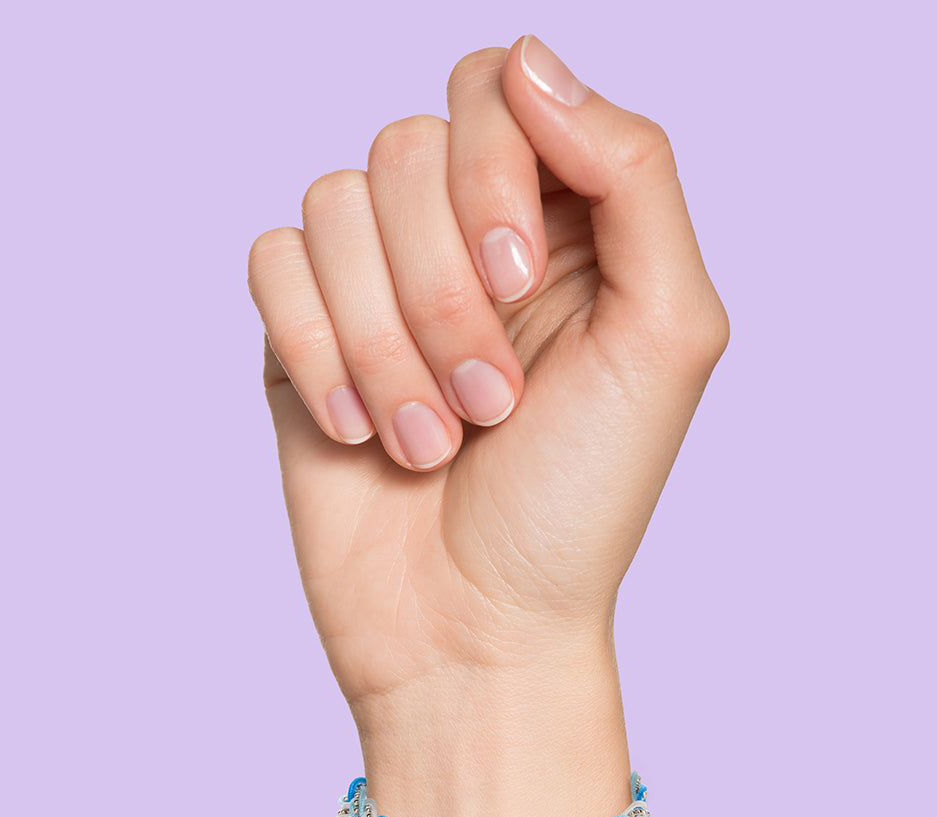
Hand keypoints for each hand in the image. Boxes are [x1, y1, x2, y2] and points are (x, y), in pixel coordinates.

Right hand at [247, 36, 728, 717]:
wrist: (476, 632)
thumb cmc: (578, 504)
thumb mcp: (666, 336)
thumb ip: (635, 175)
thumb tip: (532, 63)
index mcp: (561, 227)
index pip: (499, 89)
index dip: (494, 168)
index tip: (516, 282)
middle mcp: (463, 241)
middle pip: (407, 145)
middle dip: (444, 289)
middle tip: (490, 403)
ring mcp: (375, 288)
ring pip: (332, 206)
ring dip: (386, 341)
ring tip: (430, 441)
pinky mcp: (303, 338)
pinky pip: (270, 262)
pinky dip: (318, 350)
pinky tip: (358, 434)